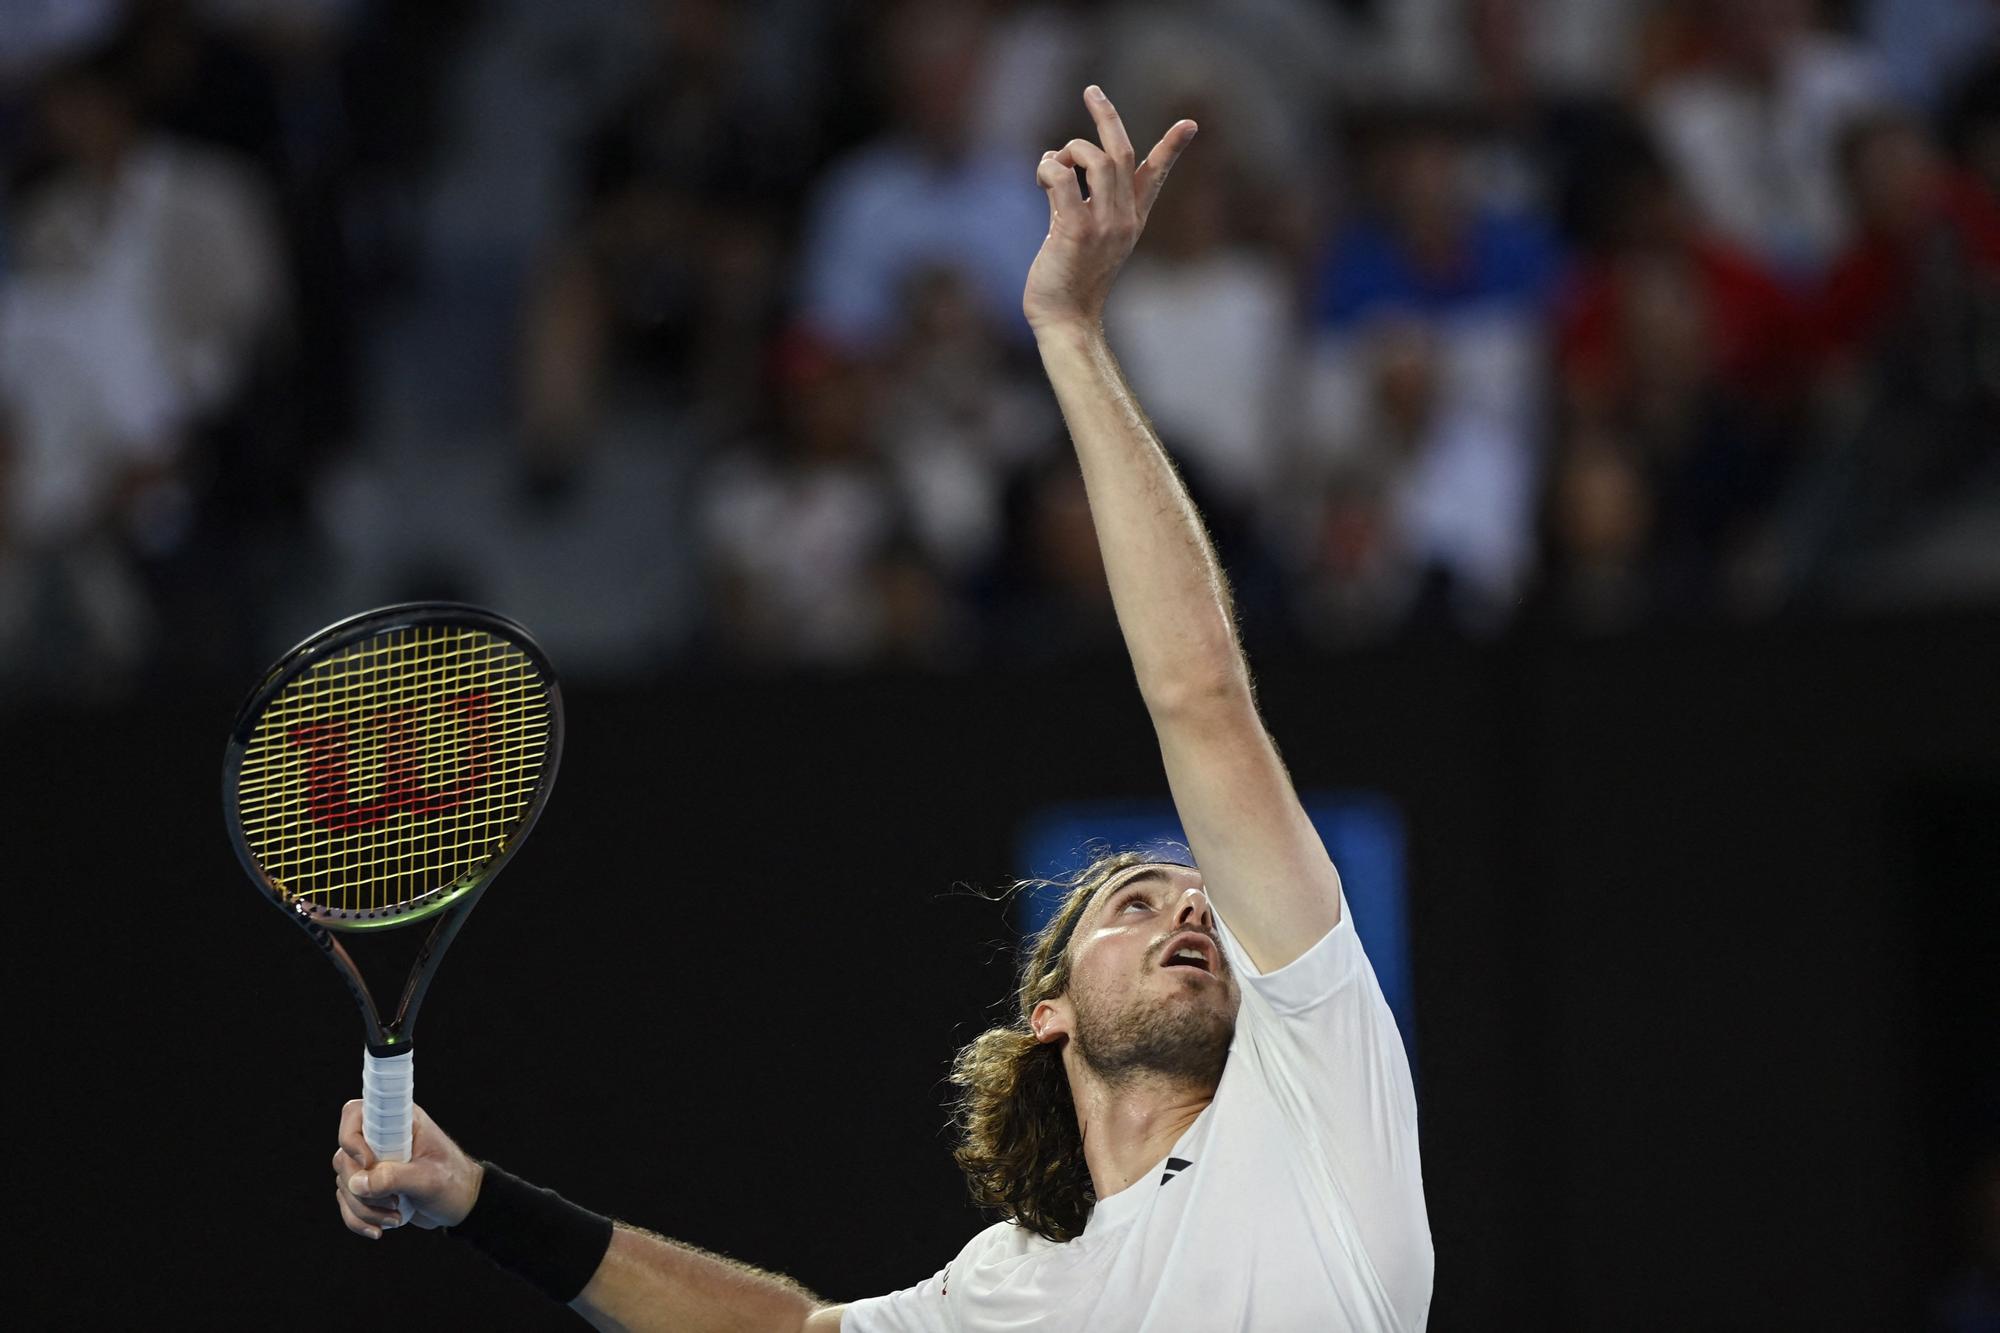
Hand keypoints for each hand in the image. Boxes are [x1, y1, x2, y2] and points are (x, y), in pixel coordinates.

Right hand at [331, 1100, 483, 1237]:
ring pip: (345, 1184)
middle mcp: (380, 1139)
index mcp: (398, 1122)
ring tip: (395, 1217)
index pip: (356, 1113)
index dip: (351, 1137)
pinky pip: (347, 1202)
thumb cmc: (453, 1182)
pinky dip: (359, 1219)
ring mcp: (372, 1162)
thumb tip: (356, 1184)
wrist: (461, 1204)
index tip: (368, 1162)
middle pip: (344, 1158)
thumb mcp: (428, 1179)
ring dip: (364, 1209)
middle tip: (394, 1202)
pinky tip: (379, 1230)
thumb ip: (393, 1178)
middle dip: (362, 1189)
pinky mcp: (369, 1185)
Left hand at [1022, 86, 1197, 333]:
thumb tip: (1061, 173)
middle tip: (1092, 91)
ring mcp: (1104, 225)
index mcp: (1131, 220)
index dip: (1171, 147)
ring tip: (1052, 164)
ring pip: (1098, 160)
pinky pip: (1064, 179)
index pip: (1156, 176)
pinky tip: (1040, 178)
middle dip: (1107, 117)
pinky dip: (1048, 168)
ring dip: (1070, 150)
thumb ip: (1081, 204)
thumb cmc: (1069, 283)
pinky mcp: (1077, 231)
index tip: (1189, 124)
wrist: (1066, 321)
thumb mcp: (1084, 239)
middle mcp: (1124, 219)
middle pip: (1123, 154)